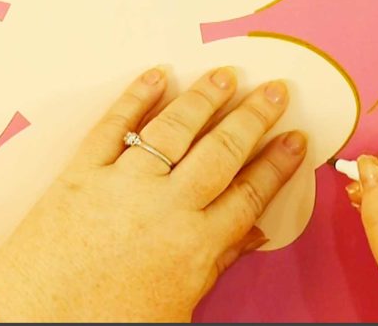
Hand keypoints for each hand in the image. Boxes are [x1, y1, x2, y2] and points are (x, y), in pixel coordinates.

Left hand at [0, 67, 306, 321]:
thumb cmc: (106, 323)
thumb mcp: (179, 306)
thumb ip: (220, 262)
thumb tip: (256, 235)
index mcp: (196, 244)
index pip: (252, 192)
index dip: (279, 163)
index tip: (295, 140)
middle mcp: (166, 207)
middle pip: (223, 151)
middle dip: (255, 117)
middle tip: (275, 91)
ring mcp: (123, 185)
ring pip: (175, 129)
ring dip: (205, 98)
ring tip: (227, 76)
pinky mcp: (81, 174)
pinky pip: (113, 126)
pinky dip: (136, 97)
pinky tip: (157, 76)